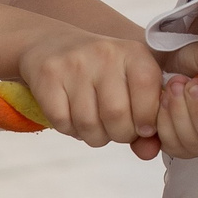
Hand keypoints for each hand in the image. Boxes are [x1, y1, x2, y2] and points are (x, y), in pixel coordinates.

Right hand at [15, 25, 165, 149]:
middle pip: (117, 114)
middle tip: (116, 130)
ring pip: (88, 123)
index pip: (148, 88)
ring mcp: (74, 63)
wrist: (53, 44)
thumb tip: (148, 152)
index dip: (147, 118)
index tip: (142, 128)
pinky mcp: (48, 75)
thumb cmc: (101, 72)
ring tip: (95, 125)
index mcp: (133, 52)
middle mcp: (105, 53)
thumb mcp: (130, 84)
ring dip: (94, 136)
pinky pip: (62, 122)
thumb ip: (147, 120)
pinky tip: (73, 117)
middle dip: (119, 135)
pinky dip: (70, 130)